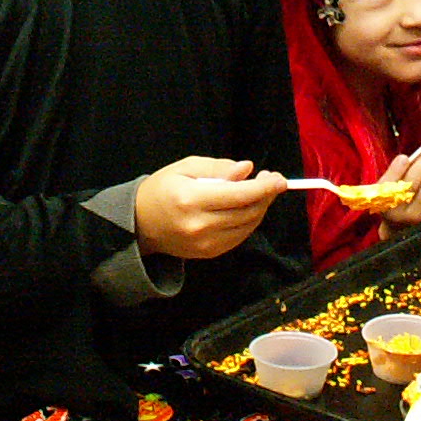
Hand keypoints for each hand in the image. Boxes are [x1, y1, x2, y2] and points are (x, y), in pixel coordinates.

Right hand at [135, 157, 285, 260]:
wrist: (141, 224)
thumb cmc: (163, 189)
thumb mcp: (185, 167)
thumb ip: (218, 167)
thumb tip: (247, 169)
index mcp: (191, 199)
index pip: (238, 195)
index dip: (264, 187)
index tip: (279, 178)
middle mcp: (200, 225)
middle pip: (247, 211)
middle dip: (266, 195)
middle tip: (271, 180)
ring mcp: (205, 243)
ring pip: (248, 225)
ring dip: (261, 208)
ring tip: (259, 191)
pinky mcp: (209, 253)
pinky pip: (240, 236)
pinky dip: (250, 221)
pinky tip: (247, 207)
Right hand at [376, 142, 420, 233]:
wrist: (400, 225)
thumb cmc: (391, 197)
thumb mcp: (384, 186)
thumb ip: (393, 172)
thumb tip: (405, 158)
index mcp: (389, 203)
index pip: (399, 182)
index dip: (408, 167)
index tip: (416, 152)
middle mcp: (406, 213)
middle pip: (420, 184)